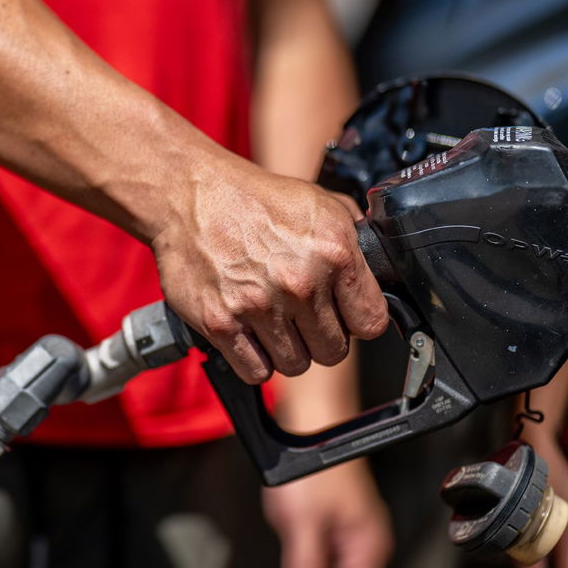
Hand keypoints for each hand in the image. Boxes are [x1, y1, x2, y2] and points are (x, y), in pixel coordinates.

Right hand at [153, 154, 386, 383]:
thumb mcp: (319, 203)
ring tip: (273, 323)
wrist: (189, 196)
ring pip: (295, 365)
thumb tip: (377, 268)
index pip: (371, 322)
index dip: (357, 321)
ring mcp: (259, 306)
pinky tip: (251, 335)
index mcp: (333, 252)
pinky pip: (256, 372)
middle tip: (301, 316)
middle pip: (333, 351)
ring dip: (287, 350)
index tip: (343, 315)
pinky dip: (254, 360)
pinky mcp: (221, 323)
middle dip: (320, 337)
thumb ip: (353, 239)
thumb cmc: (253, 199)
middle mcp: (300, 282)